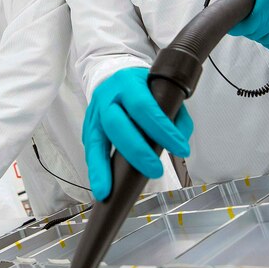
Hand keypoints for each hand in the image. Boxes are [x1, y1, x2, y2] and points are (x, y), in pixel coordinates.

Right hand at [82, 67, 192, 200]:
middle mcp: (108, 98)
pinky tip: (101, 186)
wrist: (115, 76)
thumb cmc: (142, 88)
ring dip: (102, 168)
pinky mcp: (88, 128)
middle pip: (117, 125)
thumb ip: (175, 113)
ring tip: (107, 191)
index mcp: (129, 84)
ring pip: (95, 141)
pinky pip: (90, 151)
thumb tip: (180, 141)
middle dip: (137, 151)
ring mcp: (94, 114)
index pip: (145, 107)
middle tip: (155, 170)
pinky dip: (96, 169)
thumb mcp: (162, 90)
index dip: (162, 129)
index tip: (180, 148)